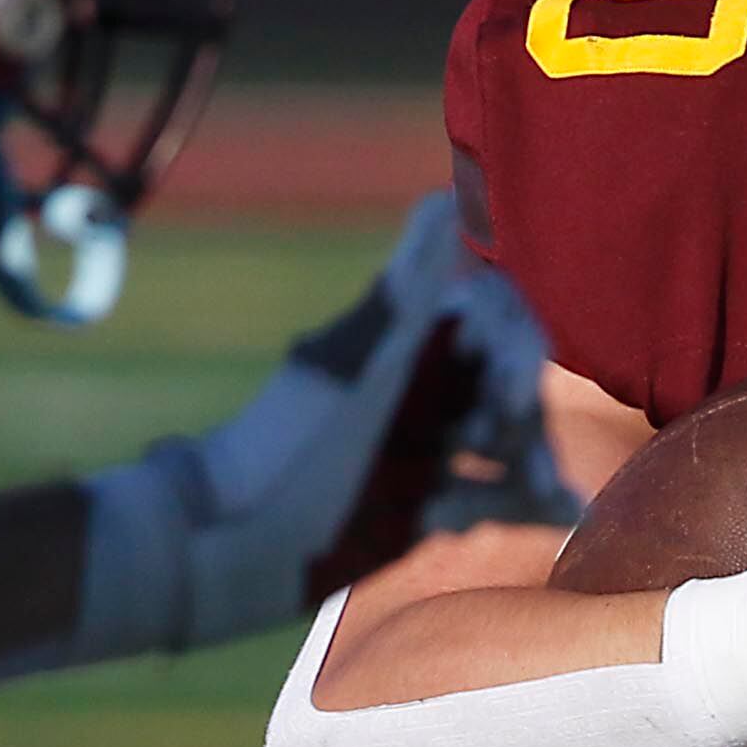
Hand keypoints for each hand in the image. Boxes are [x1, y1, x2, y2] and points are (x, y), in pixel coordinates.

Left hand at [102, 187, 571, 652]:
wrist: (219, 547)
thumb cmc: (284, 454)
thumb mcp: (354, 374)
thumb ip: (404, 293)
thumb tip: (439, 200)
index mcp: (406, 342)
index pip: (497, 324)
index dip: (517, 357)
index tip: (509, 402)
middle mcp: (419, 388)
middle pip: (509, 387)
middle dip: (522, 423)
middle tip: (496, 456)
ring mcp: (423, 448)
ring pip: (508, 447)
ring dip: (527, 467)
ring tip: (521, 497)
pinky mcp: (423, 506)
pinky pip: (494, 500)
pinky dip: (517, 507)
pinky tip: (520, 518)